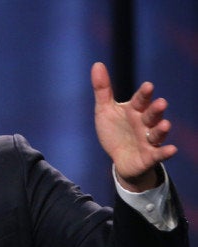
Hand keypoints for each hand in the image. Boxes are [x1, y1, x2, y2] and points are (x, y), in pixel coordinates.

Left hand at [91, 62, 176, 191]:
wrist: (119, 158)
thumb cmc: (115, 131)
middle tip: (161, 102)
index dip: (144, 94)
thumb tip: (97, 63)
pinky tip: (172, 149)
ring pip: (157, 133)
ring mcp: (148, 140)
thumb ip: (102, 89)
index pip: (140, 100)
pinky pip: (158, 154)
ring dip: (161, 129)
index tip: (148, 86)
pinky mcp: (149, 156)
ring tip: (165, 124)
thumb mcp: (104, 110)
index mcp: (134, 110)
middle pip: (152, 115)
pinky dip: (165, 152)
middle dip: (156, 109)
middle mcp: (145, 123)